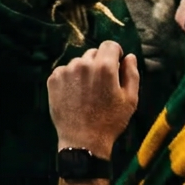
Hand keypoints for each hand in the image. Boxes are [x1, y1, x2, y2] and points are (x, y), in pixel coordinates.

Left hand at [48, 39, 141, 155]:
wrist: (83, 140)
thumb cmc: (111, 120)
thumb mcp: (130, 99)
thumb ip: (131, 74)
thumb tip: (129, 56)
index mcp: (104, 67)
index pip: (110, 45)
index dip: (115, 53)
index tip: (116, 64)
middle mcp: (82, 64)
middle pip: (94, 53)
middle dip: (100, 63)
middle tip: (102, 85)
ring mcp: (65, 71)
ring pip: (79, 62)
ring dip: (85, 71)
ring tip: (88, 93)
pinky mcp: (53, 79)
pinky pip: (65, 71)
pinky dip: (71, 79)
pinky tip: (76, 95)